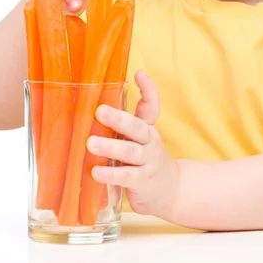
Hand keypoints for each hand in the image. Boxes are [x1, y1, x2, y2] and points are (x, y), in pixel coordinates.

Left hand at [86, 70, 179, 217]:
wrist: (171, 190)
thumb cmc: (145, 160)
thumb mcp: (138, 139)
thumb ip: (122, 125)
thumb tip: (93, 106)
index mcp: (147, 129)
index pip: (152, 106)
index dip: (148, 89)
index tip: (140, 73)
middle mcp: (150, 142)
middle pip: (138, 127)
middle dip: (119, 119)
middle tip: (100, 110)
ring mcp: (148, 162)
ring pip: (131, 152)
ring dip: (111, 147)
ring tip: (91, 143)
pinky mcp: (144, 182)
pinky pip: (127, 178)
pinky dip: (111, 174)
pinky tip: (95, 172)